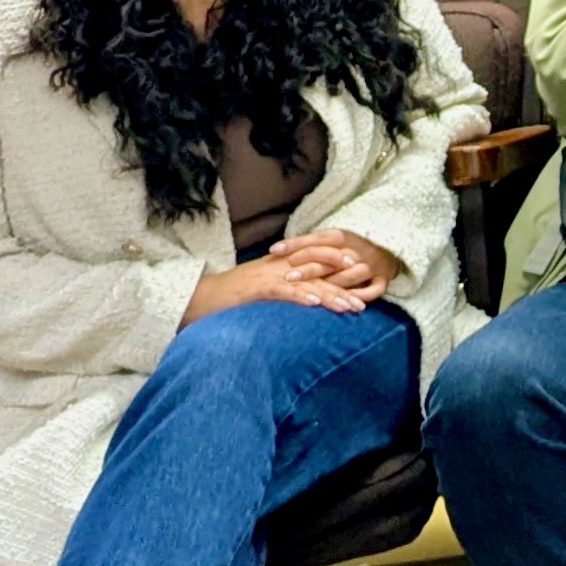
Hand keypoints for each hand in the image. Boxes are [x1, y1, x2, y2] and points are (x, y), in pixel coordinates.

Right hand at [183, 250, 375, 322]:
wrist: (202, 297)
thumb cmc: (235, 295)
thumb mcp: (266, 284)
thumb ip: (289, 284)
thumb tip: (314, 293)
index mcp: (284, 262)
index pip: (319, 259)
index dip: (342, 266)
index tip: (363, 277)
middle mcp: (280, 265)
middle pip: (319, 271)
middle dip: (343, 285)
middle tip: (364, 300)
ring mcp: (268, 275)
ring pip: (306, 282)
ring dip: (329, 295)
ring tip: (349, 306)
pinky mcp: (255, 289)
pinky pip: (282, 291)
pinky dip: (299, 295)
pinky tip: (314, 303)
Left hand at [266, 228, 403, 296]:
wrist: (394, 247)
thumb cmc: (356, 245)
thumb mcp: (337, 239)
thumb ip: (314, 244)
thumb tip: (278, 250)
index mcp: (346, 236)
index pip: (319, 238)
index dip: (297, 243)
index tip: (275, 250)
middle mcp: (359, 250)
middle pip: (331, 257)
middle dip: (309, 267)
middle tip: (287, 276)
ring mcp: (373, 264)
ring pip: (352, 275)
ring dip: (332, 283)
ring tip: (312, 293)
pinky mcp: (384, 278)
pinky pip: (374, 289)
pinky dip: (361, 295)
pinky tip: (346, 304)